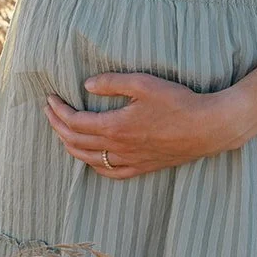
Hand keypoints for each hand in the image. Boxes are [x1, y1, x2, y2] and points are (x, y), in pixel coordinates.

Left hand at [43, 73, 256, 179]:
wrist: (207, 127)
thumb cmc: (177, 102)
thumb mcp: (143, 83)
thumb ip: (112, 83)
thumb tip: (86, 85)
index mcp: (115, 127)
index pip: (75, 122)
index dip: (58, 111)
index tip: (50, 99)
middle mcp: (119, 148)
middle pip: (76, 142)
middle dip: (57, 126)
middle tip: (49, 111)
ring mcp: (131, 160)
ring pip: (90, 160)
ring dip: (70, 146)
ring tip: (62, 132)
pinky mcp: (143, 167)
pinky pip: (111, 173)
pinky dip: (93, 165)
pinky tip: (91, 159)